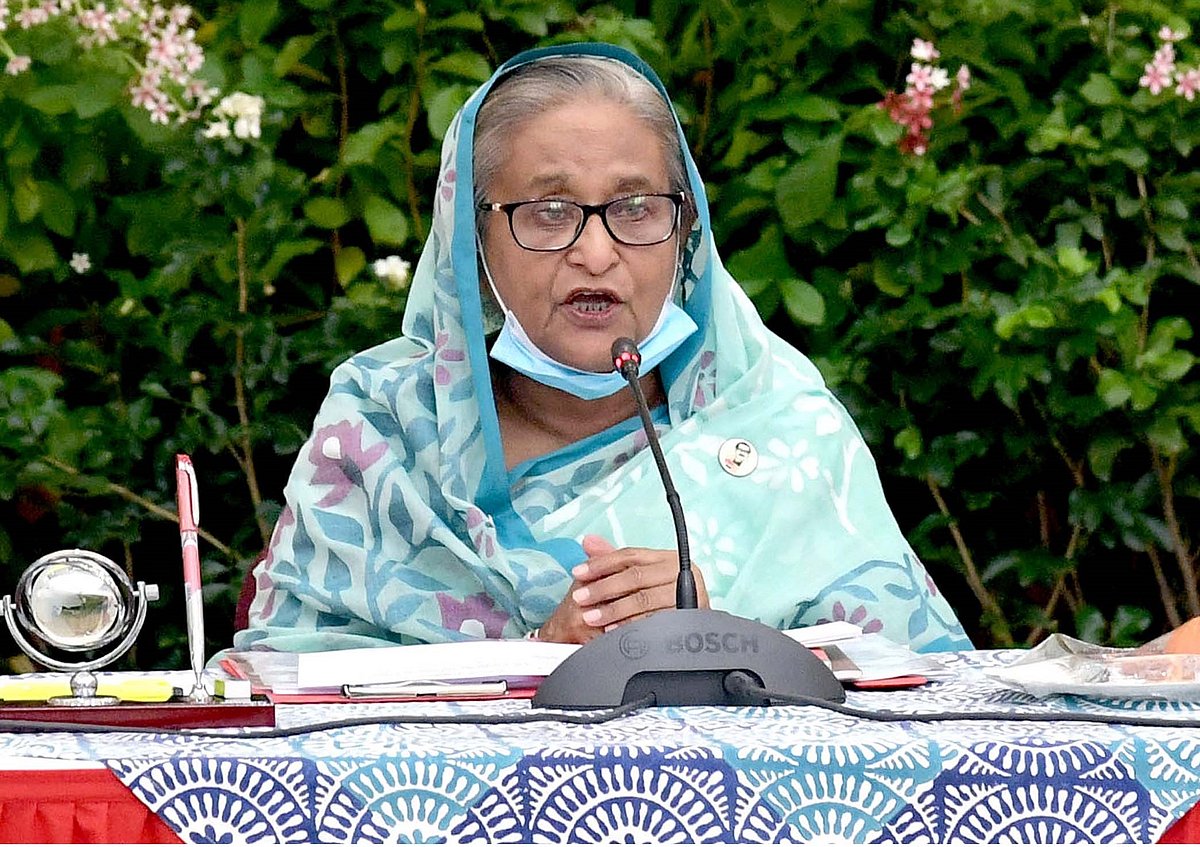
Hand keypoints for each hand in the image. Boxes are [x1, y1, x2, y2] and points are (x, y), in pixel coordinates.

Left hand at [538, 535, 707, 643]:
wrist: (691, 627)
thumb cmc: (661, 598)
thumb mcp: (638, 577)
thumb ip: (613, 561)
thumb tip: (588, 541)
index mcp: (667, 558)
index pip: (630, 555)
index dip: (601, 563)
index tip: (578, 572)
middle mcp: (679, 573)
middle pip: (636, 576)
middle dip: (604, 587)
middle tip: (580, 598)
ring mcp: (686, 595)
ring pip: (644, 599)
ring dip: (614, 610)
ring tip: (592, 617)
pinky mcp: (685, 618)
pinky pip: (653, 622)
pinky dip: (631, 626)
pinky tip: (613, 632)